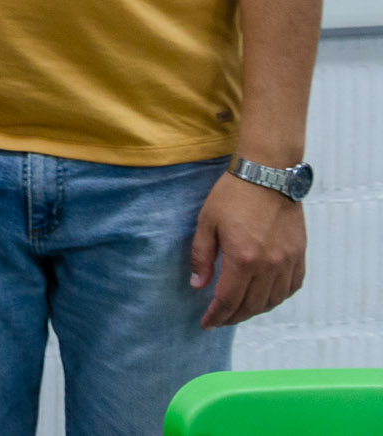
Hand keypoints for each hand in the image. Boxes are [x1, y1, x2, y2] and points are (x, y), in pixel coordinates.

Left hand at [191, 170, 306, 327]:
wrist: (268, 174)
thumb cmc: (233, 195)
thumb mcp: (207, 223)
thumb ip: (202, 257)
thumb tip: (198, 286)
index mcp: (243, 258)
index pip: (229, 300)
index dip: (217, 316)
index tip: (206, 323)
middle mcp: (269, 265)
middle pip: (252, 305)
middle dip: (233, 317)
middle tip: (219, 320)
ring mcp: (288, 261)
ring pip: (273, 300)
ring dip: (255, 311)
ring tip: (239, 311)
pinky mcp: (299, 254)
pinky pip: (291, 287)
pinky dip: (277, 298)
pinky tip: (265, 297)